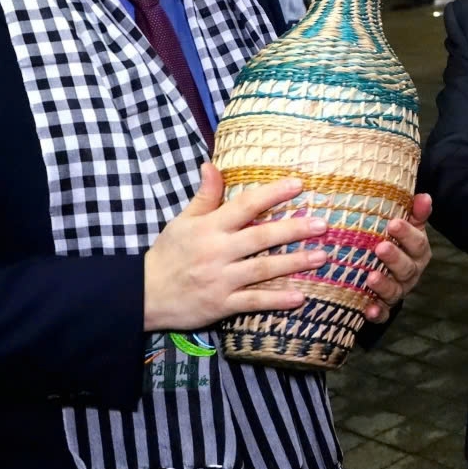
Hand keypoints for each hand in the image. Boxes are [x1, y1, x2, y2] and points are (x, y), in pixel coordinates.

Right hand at [143, 163, 327, 331]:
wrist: (144, 294)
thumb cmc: (168, 254)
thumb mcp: (182, 220)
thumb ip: (204, 195)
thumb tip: (212, 164)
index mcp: (210, 228)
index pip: (245, 205)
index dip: (272, 194)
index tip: (298, 184)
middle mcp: (218, 252)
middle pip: (261, 237)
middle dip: (293, 229)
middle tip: (322, 224)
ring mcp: (221, 279)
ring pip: (263, 270)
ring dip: (294, 263)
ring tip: (322, 256)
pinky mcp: (222, 304)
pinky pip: (254, 301)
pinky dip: (277, 300)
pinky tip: (301, 296)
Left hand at [363, 193, 432, 322]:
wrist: (382, 269)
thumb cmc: (393, 241)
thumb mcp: (405, 225)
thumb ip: (415, 213)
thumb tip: (424, 196)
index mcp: (417, 251)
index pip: (418, 243)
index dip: (407, 234)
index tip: (393, 223)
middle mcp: (410, 272)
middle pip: (407, 268)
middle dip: (394, 258)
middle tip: (380, 248)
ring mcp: (398, 291)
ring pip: (395, 291)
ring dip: (384, 285)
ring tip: (370, 277)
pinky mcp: (384, 307)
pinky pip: (383, 313)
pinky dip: (377, 312)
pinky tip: (368, 309)